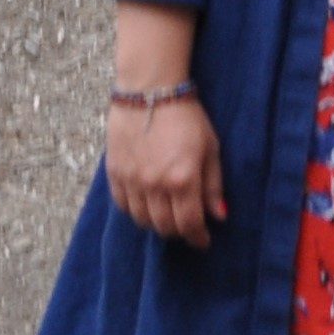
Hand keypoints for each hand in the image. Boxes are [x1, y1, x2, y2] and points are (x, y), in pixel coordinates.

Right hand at [106, 96, 224, 247]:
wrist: (149, 92)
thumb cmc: (187, 118)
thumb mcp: (210, 147)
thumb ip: (213, 184)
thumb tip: (218, 216)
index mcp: (182, 179)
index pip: (189, 223)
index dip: (198, 238)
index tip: (203, 241)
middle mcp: (154, 185)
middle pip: (164, 226)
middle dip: (179, 232)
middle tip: (188, 228)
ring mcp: (132, 181)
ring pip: (142, 220)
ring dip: (157, 224)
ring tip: (168, 217)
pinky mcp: (114, 174)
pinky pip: (123, 206)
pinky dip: (136, 212)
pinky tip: (147, 206)